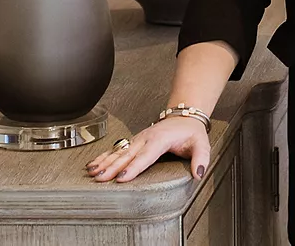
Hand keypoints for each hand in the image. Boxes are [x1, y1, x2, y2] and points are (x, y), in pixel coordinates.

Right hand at [85, 116, 209, 183]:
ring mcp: (138, 139)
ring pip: (119, 152)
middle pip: (128, 155)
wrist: (184, 116)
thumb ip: (200, 158)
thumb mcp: (201, 144)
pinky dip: (104, 157)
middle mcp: (146, 138)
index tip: (122, 178)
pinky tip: (93, 164)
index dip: (133, 167)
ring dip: (105, 161)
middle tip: (101, 178)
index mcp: (160, 139)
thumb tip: (198, 174)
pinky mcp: (134, 142)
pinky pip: (117, 150)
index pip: (146, 156)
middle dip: (113, 167)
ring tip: (93, 172)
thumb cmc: (191, 132)